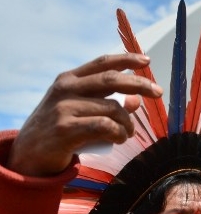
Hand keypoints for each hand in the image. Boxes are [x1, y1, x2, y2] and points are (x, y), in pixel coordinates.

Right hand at [8, 53, 162, 176]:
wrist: (29, 154)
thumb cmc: (62, 129)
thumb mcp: (82, 111)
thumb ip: (108, 103)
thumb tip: (138, 100)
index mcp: (70, 79)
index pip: (102, 63)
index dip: (126, 59)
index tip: (146, 60)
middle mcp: (66, 88)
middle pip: (112, 80)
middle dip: (140, 84)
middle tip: (158, 92)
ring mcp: (64, 107)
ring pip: (113, 108)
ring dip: (128, 123)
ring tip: (127, 134)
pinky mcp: (66, 128)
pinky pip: (105, 126)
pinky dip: (119, 133)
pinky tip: (120, 138)